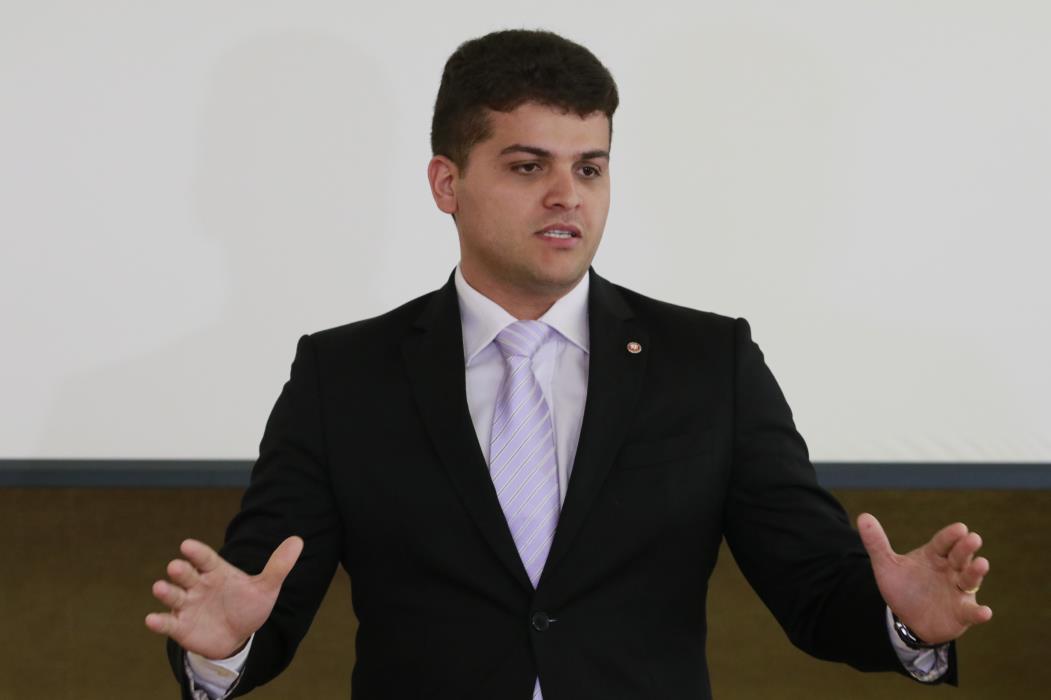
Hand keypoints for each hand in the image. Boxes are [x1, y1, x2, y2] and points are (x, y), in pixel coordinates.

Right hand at [144, 536, 303, 659]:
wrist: (238, 636)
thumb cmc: (248, 605)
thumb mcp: (266, 587)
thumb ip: (279, 566)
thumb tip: (298, 540)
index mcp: (216, 571)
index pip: (205, 558)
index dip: (196, 552)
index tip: (187, 544)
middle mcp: (198, 585)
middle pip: (186, 574)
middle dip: (180, 570)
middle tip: (176, 567)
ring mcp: (187, 605)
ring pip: (173, 595)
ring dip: (166, 592)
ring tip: (160, 587)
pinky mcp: (180, 626)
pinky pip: (167, 623)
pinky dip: (158, 622)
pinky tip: (152, 620)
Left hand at [857, 513, 991, 644]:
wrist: (908, 618)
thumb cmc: (903, 587)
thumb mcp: (887, 565)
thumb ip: (876, 543)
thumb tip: (863, 516)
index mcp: (933, 556)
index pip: (943, 542)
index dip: (950, 535)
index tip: (960, 527)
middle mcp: (950, 570)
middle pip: (959, 556)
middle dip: (966, 548)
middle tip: (973, 538)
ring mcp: (958, 590)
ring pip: (969, 579)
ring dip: (976, 572)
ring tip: (982, 563)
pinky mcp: (961, 612)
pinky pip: (972, 612)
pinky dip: (979, 612)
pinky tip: (985, 612)